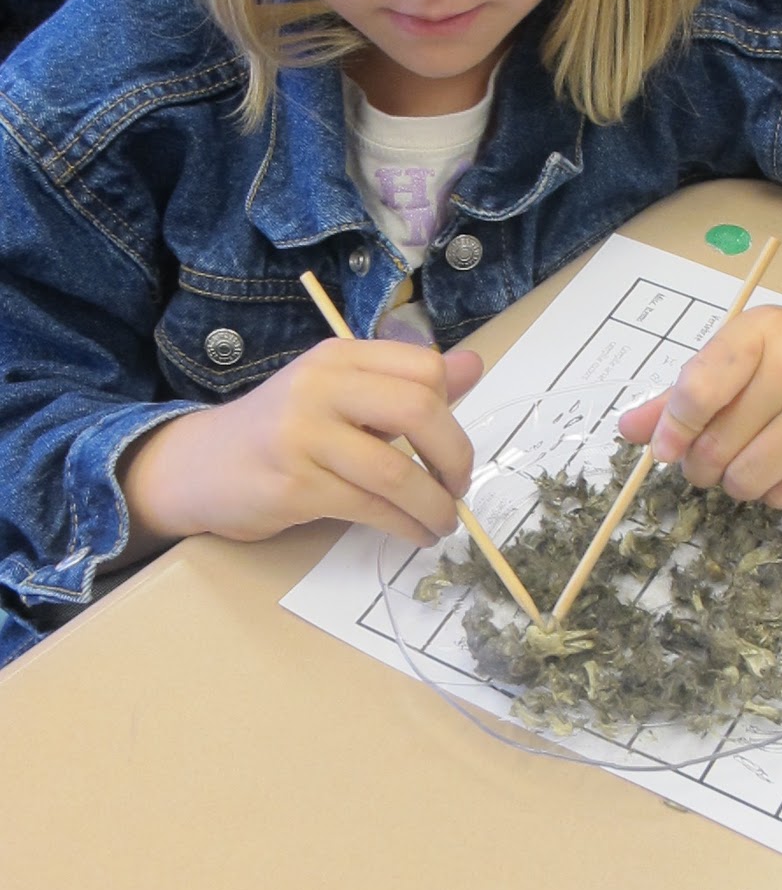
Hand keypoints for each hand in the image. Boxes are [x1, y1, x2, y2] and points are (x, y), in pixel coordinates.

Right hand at [119, 339, 483, 556]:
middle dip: (455, 457)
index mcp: (338, 356)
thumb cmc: (281, 431)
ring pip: (398, 472)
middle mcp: (320, 385)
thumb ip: (403, 383)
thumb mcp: (339, 394)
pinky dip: (405, 526)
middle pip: (419, 410)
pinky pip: (370, 508)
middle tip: (460, 486)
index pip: (423, 368)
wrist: (199, 467)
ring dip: (435, 505)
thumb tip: (474, 365)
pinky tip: (415, 533)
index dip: (451, 408)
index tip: (448, 441)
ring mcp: (303, 435)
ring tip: (444, 522)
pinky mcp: (293, 485)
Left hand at [618, 278, 781, 508]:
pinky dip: (772, 493)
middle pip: (717, 443)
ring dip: (735, 483)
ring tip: (747, 465)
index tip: (667, 449)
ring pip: (748, 477)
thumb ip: (685, 391)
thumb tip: (627, 431)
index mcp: (762, 332)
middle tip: (711, 461)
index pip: (698, 389)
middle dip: (701, 464)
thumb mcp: (746, 356)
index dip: (673, 429)